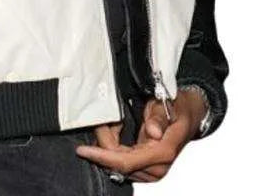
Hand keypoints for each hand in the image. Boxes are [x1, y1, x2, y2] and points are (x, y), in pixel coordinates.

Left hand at [75, 90, 207, 183]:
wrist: (190, 113)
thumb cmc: (179, 107)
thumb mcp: (168, 104)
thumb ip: (158, 118)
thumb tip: (153, 131)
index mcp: (163, 152)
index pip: (125, 162)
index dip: (102, 156)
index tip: (84, 150)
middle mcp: (158, 166)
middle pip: (118, 164)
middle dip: (103, 145)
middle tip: (100, 121)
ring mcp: (152, 170)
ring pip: (118, 164)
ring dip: (108, 146)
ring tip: (109, 123)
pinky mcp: (147, 168)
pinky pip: (123, 161)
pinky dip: (114, 147)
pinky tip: (115, 131)